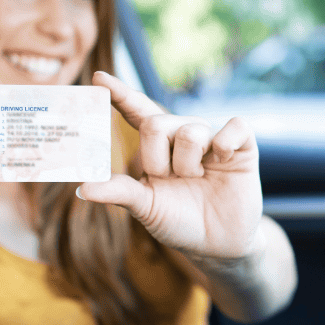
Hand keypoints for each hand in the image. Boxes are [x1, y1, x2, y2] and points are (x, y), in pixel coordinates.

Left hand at [77, 71, 262, 260]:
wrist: (217, 246)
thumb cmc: (179, 223)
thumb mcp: (146, 208)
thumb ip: (119, 192)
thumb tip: (82, 188)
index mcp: (156, 147)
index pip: (136, 112)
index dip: (120, 94)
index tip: (99, 77)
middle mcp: (182, 135)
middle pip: (157, 124)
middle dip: (158, 160)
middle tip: (172, 180)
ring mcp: (212, 139)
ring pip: (190, 130)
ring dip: (188, 164)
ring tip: (197, 180)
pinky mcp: (242, 146)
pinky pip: (234, 126)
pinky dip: (226, 141)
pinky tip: (222, 158)